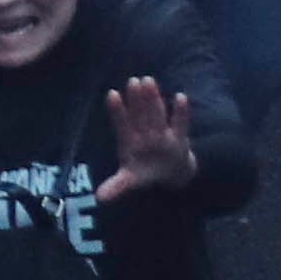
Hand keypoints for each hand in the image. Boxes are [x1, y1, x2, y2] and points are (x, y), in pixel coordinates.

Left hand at [92, 75, 197, 200]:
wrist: (170, 173)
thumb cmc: (145, 170)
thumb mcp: (130, 179)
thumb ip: (117, 185)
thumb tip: (99, 198)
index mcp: (130, 141)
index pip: (122, 124)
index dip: (117, 111)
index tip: (111, 94)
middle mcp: (145, 133)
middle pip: (140, 115)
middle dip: (137, 100)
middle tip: (133, 81)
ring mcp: (162, 133)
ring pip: (157, 113)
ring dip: (153, 99)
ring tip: (148, 81)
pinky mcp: (179, 137)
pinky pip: (180, 124)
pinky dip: (181, 113)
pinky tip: (181, 97)